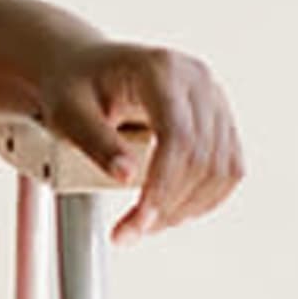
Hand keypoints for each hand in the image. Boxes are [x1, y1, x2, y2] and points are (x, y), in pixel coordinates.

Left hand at [25, 37, 242, 242]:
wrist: (85, 67)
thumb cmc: (73, 86)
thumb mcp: (68, 113)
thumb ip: (96, 142)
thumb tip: (126, 177)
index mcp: (159, 69)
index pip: (178, 137)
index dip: (162, 186)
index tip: (137, 222)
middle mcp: (196, 79)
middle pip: (202, 157)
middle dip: (170, 205)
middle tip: (132, 231)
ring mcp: (213, 98)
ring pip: (222, 168)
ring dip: (189, 207)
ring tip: (149, 224)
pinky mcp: (219, 119)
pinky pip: (229, 168)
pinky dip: (205, 198)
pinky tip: (173, 210)